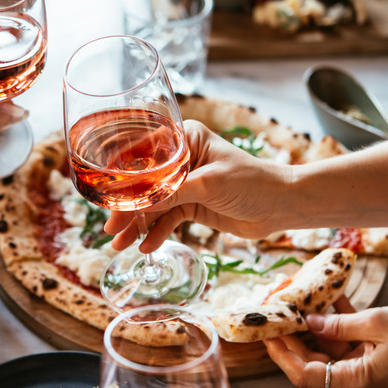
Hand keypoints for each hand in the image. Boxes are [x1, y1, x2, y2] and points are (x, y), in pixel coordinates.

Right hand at [104, 120, 291, 252]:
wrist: (283, 206)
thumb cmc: (252, 182)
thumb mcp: (208, 184)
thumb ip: (171, 193)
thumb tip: (136, 205)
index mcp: (184, 139)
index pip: (143, 153)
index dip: (121, 173)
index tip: (104, 192)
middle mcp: (181, 159)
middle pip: (144, 183)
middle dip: (126, 207)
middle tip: (110, 227)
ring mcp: (186, 184)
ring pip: (152, 204)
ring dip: (137, 224)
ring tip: (119, 244)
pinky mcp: (192, 205)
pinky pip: (167, 219)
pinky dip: (156, 233)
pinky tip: (146, 247)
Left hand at [264, 297, 387, 387]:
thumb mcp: (378, 323)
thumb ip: (339, 324)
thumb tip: (309, 320)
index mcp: (356, 379)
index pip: (305, 374)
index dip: (282, 353)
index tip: (268, 332)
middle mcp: (355, 379)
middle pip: (309, 360)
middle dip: (291, 335)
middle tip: (275, 311)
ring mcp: (360, 368)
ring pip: (323, 347)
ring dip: (311, 323)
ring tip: (294, 300)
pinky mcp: (367, 356)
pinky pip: (342, 339)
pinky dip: (334, 320)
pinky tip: (325, 297)